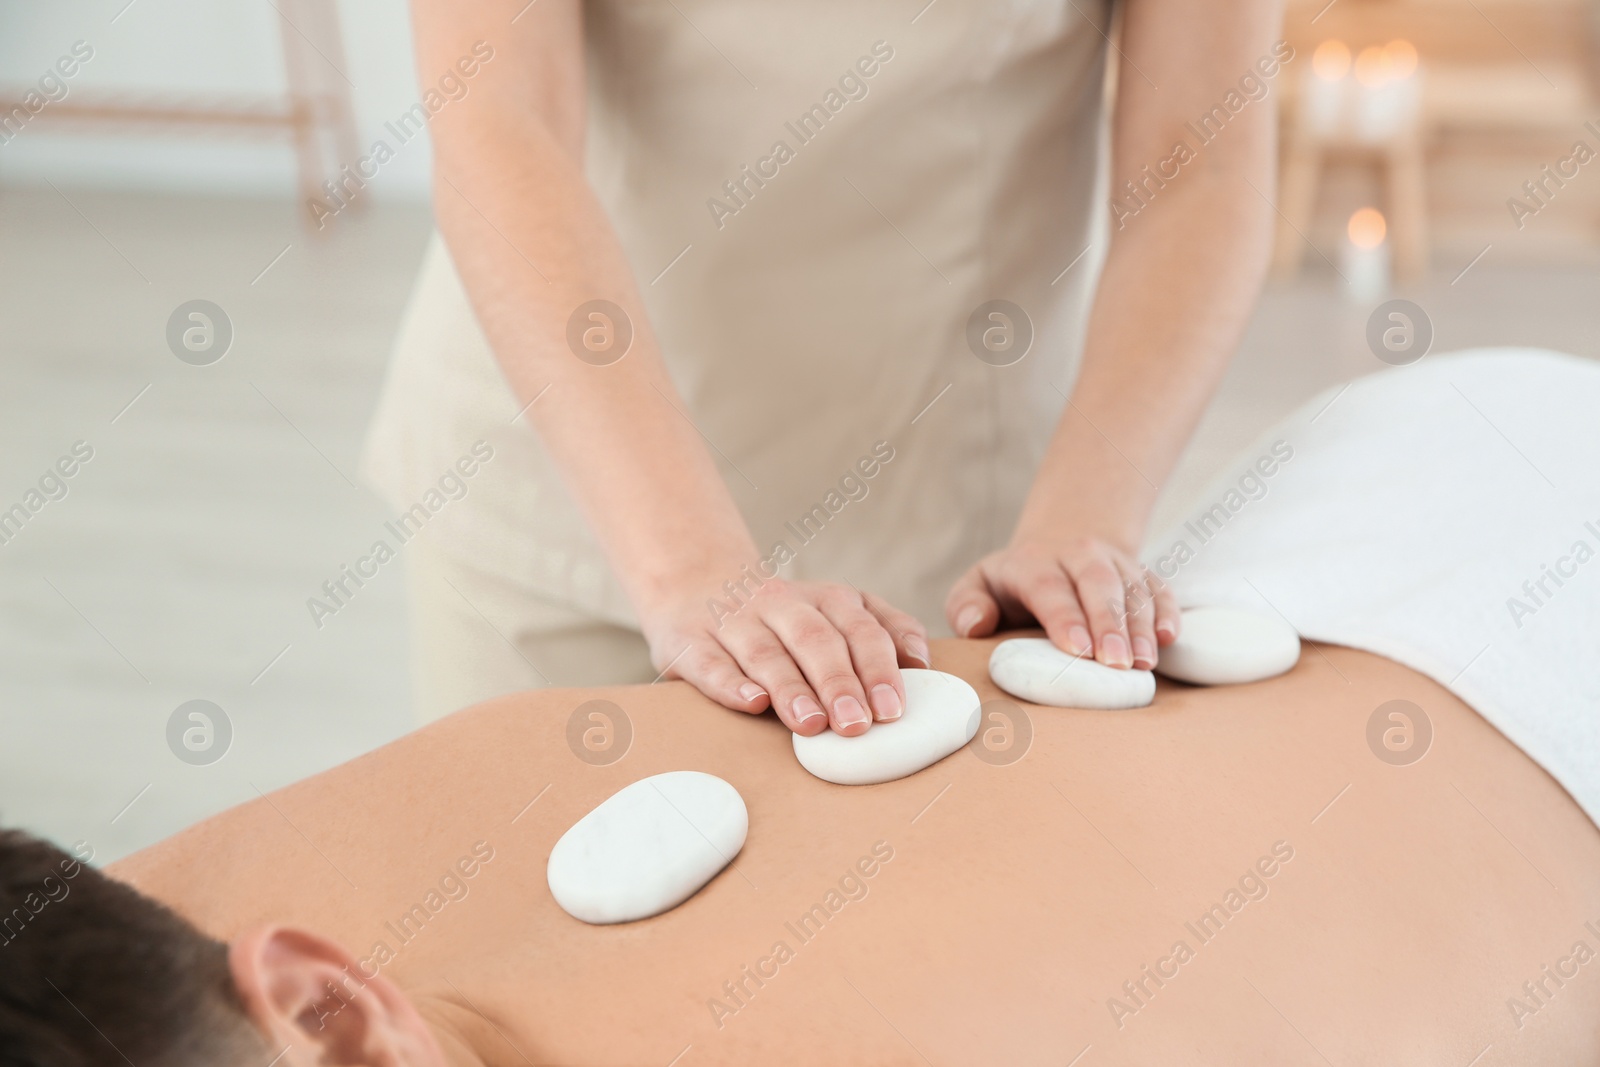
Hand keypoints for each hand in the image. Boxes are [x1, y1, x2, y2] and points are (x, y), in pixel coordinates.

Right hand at [640, 577, 930, 735]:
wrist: (695, 582)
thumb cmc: (783, 616)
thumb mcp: (836, 610)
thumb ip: (882, 628)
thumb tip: (921, 661)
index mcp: (825, 599)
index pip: (859, 628)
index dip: (877, 668)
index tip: (892, 709)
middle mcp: (781, 605)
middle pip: (815, 640)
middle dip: (839, 683)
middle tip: (857, 726)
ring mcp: (734, 622)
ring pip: (766, 653)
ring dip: (791, 689)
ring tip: (812, 724)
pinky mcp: (691, 641)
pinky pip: (711, 662)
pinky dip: (731, 684)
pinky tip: (751, 703)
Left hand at [945, 538, 1177, 668]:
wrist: (1061, 543)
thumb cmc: (1013, 582)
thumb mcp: (978, 585)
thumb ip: (967, 605)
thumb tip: (975, 626)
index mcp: (1034, 562)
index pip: (1050, 588)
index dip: (1065, 617)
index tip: (1078, 650)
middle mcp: (1079, 555)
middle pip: (1099, 585)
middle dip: (1110, 624)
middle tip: (1117, 664)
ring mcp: (1115, 562)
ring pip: (1133, 588)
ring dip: (1141, 626)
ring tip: (1144, 664)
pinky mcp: (1142, 573)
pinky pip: (1160, 589)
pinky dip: (1168, 612)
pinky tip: (1169, 638)